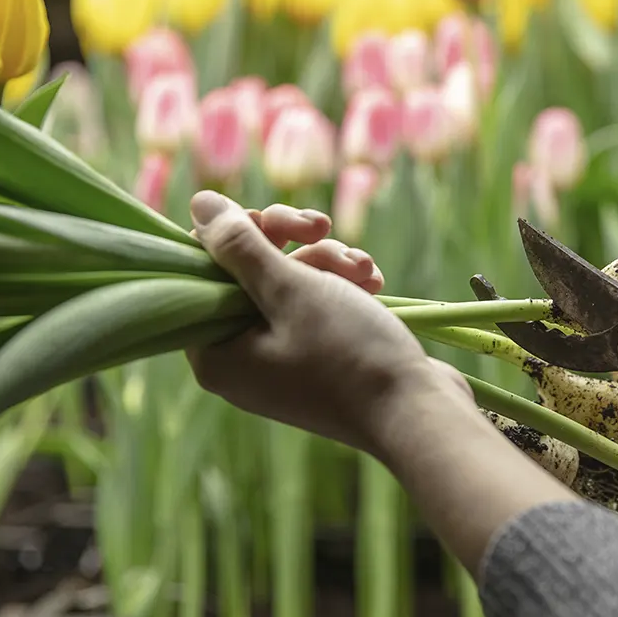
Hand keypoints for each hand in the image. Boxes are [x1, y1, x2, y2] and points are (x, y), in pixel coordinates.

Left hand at [184, 191, 470, 453]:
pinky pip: (315, 307)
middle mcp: (240, 361)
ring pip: (289, 283)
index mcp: (215, 353)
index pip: (203, 270)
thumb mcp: (290, 289)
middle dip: (293, 244)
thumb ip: (239, 246)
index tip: (276, 224)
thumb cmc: (348, 352)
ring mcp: (280, 362)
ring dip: (326, 262)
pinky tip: (373, 284)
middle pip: (248, 272)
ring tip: (362, 269)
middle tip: (324, 228)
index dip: (238, 236)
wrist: (418, 413)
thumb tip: (200, 203)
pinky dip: (341, 287)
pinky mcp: (316, 360)